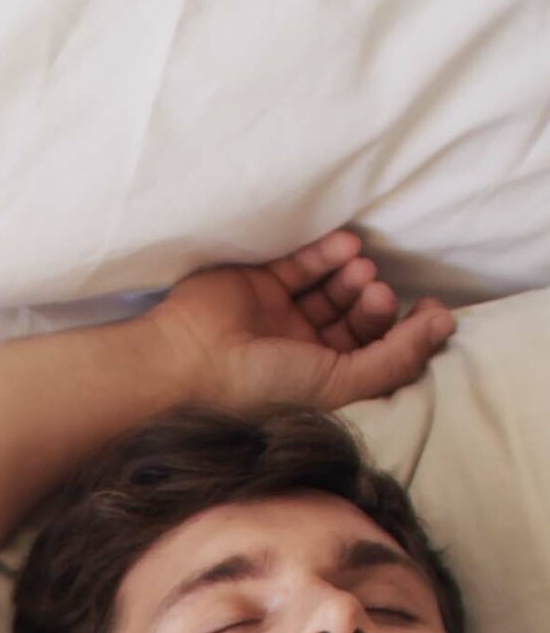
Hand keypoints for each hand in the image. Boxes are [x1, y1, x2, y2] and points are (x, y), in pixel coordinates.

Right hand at [149, 231, 454, 415]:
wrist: (186, 360)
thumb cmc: (256, 383)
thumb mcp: (336, 384)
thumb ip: (395, 359)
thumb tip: (446, 324)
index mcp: (318, 382)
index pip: (374, 351)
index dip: (406, 330)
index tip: (427, 310)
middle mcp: (302, 350)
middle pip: (359, 318)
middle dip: (376, 302)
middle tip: (374, 293)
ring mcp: (280, 316)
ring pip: (335, 288)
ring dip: (355, 275)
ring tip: (358, 270)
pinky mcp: (260, 283)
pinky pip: (304, 263)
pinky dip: (328, 253)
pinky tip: (343, 248)